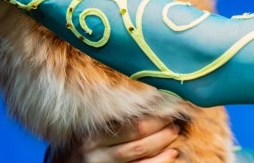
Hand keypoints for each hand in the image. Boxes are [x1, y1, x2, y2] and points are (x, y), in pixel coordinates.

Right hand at [48, 116, 180, 162]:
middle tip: (175, 120)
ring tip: (175, 135)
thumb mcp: (87, 129)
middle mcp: (94, 151)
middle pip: (137, 138)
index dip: (154, 115)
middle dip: (161, 129)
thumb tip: (146, 96)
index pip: (130, 122)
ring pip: (140, 156)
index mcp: (91, 132)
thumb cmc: (78, 145)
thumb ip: (109, 118)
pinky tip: (170, 155)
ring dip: (163, 145)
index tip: (169, 106)